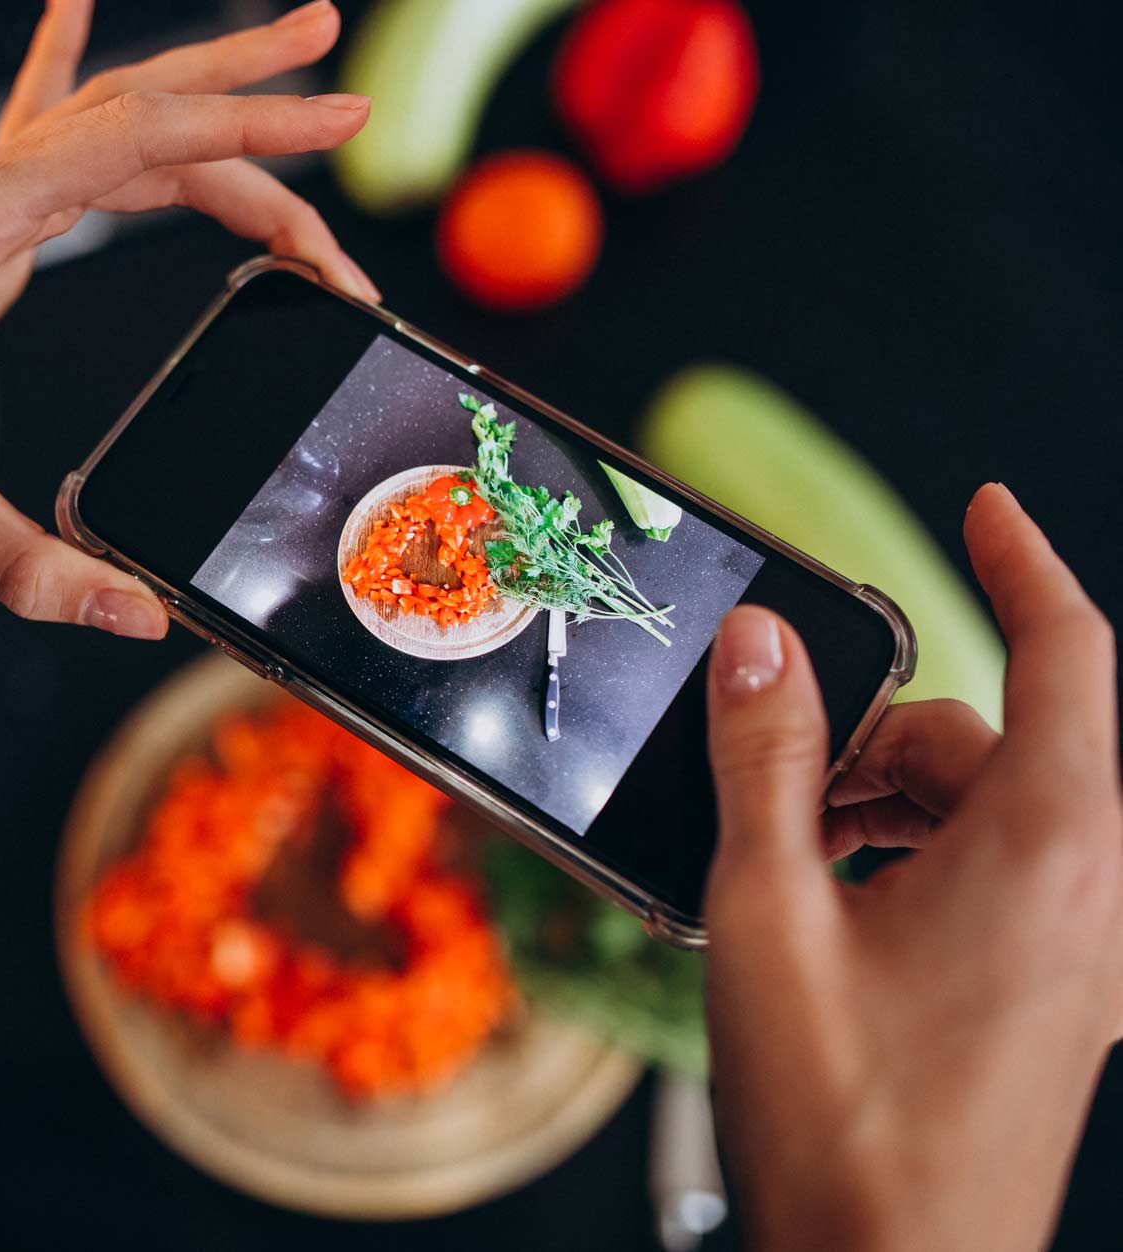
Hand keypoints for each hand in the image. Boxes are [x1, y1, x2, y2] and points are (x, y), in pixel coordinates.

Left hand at [0, 0, 374, 638]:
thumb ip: (32, 569)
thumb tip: (138, 616)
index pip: (142, 147)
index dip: (253, 133)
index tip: (339, 117)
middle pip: (137, 112)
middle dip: (246, 88)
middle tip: (335, 62)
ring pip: (105, 122)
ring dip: (195, 91)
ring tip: (284, 56)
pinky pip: (36, 128)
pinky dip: (65, 66)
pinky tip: (70, 5)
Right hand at [702, 484, 1120, 1251]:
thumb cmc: (841, 1112)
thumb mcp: (768, 911)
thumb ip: (763, 760)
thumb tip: (758, 644)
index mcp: (1048, 849)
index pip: (1068, 654)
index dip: (1023, 565)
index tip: (988, 506)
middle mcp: (1088, 890)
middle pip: (991, 739)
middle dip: (877, 734)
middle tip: (771, 776)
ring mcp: (1077, 949)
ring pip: (985, 809)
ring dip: (881, 806)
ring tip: (783, 864)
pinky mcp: (1051, 993)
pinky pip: (993, 874)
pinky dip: (907, 861)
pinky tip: (823, 910)